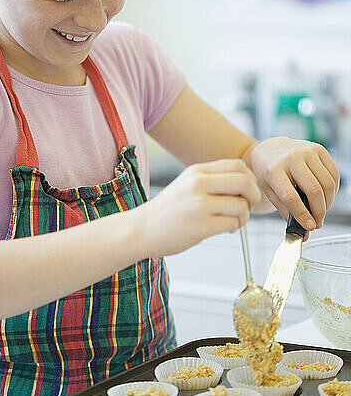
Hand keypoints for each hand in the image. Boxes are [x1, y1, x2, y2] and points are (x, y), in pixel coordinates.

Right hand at [135, 159, 260, 257]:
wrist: (141, 229)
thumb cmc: (168, 210)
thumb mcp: (187, 184)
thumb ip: (213, 179)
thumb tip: (247, 180)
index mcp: (196, 171)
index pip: (238, 165)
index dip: (250, 179)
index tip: (247, 192)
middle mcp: (198, 184)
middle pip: (245, 182)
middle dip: (254, 195)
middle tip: (248, 206)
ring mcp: (199, 205)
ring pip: (241, 205)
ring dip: (244, 216)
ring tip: (233, 221)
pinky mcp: (200, 226)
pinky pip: (233, 223)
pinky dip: (235, 227)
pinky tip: (225, 228)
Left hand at [249, 137, 339, 232]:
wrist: (270, 149)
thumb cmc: (268, 172)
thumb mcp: (269, 191)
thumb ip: (286, 211)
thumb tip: (304, 233)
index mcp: (273, 170)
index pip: (291, 197)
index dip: (303, 214)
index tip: (310, 227)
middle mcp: (291, 158)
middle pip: (314, 190)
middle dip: (319, 212)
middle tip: (317, 223)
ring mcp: (307, 151)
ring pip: (327, 184)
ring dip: (328, 203)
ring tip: (320, 211)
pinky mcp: (319, 149)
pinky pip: (334, 174)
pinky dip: (333, 190)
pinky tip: (325, 196)